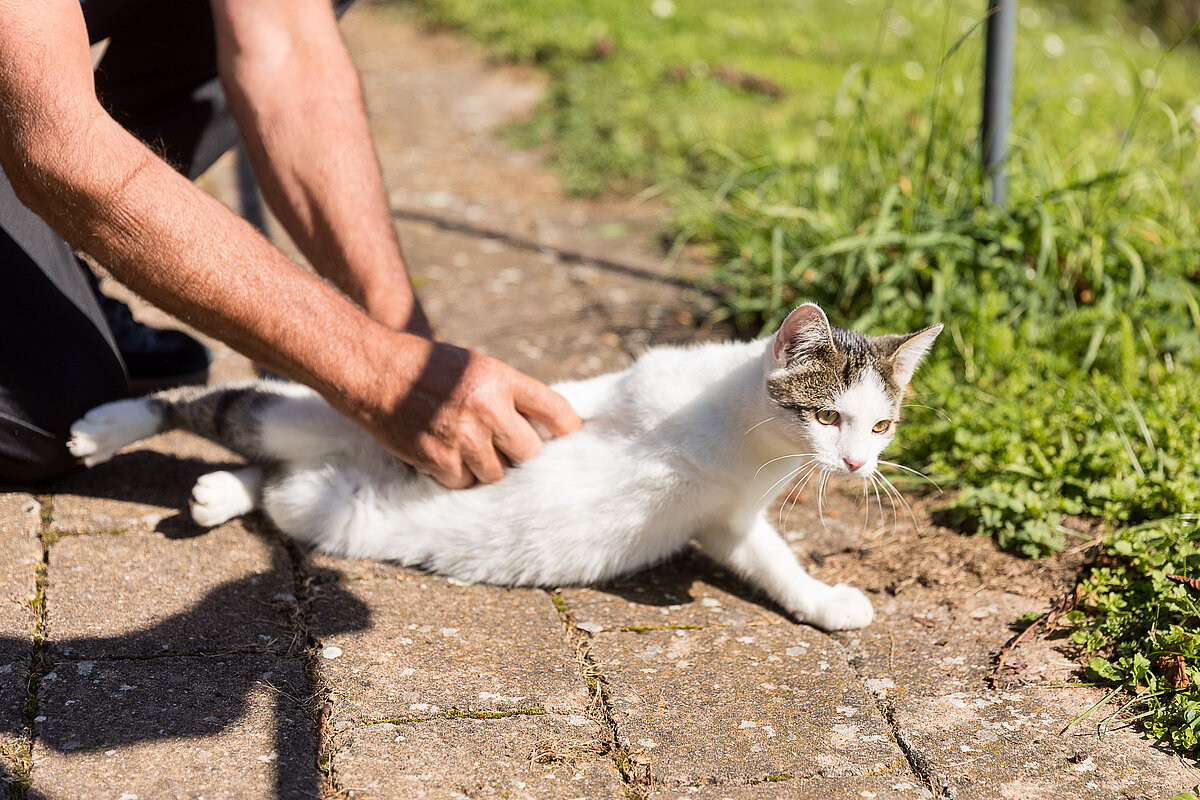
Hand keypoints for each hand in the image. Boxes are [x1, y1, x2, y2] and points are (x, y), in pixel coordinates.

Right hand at [352, 335, 580, 488]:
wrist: (373, 372)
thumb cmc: (428, 368)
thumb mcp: (476, 368)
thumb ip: (508, 394)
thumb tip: (545, 431)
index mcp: (500, 379)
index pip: (555, 411)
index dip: (568, 429)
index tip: (570, 438)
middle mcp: (487, 408)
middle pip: (531, 453)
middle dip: (523, 455)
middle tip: (511, 451)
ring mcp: (464, 437)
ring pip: (498, 474)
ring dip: (489, 467)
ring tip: (469, 448)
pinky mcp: (440, 460)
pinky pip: (466, 483)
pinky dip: (459, 475)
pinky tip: (446, 455)